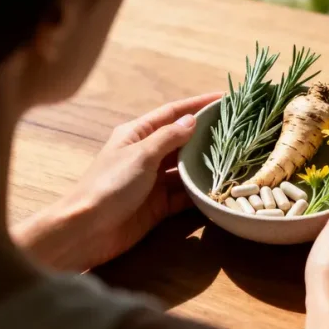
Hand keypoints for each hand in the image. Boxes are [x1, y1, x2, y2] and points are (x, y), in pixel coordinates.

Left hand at [14, 93, 220, 270]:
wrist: (88, 230)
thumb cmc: (110, 185)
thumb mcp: (140, 155)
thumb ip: (168, 137)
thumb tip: (192, 120)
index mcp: (137, 134)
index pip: (172, 113)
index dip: (198, 104)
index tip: (225, 98)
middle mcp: (147, 154)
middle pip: (182, 140)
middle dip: (207, 135)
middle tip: (240, 131)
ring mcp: (153, 181)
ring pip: (186, 169)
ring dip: (206, 166)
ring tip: (238, 159)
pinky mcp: (158, 206)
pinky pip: (184, 195)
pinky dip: (199, 193)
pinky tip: (220, 189)